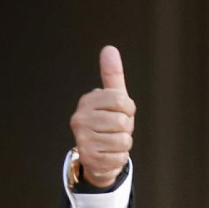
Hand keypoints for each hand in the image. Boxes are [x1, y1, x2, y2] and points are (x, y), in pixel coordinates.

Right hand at [69, 46, 135, 187]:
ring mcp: (82, 139)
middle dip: (126, 128)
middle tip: (115, 130)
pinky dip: (120, 157)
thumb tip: (110, 49)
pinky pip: (120, 156)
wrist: (97, 155)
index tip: (120, 112)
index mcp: (88, 101)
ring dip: (124, 143)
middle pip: (123, 122)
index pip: (122, 101)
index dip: (128, 109)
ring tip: (112, 141)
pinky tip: (109, 154)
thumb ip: (113, 76)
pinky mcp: (89, 158)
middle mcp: (80, 118)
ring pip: (123, 140)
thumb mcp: (113, 99)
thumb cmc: (108, 123)